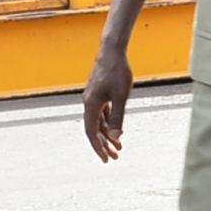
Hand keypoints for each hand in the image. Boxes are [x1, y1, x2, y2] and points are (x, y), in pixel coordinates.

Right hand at [82, 41, 133, 162]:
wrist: (112, 51)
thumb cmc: (118, 72)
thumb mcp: (121, 96)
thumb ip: (118, 117)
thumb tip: (115, 137)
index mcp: (91, 105)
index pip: (92, 132)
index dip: (98, 147)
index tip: (106, 159)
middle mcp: (89, 103)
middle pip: (94, 130)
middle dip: (104, 145)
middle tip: (114, 158)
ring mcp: (94, 98)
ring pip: (99, 122)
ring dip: (108, 135)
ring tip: (119, 148)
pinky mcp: (99, 93)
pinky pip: (102, 114)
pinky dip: (109, 123)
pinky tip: (117, 130)